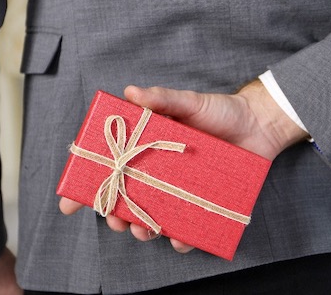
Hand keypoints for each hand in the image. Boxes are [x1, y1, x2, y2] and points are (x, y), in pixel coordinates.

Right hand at [60, 80, 307, 251]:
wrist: (260, 124)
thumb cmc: (221, 111)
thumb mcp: (190, 102)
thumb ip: (163, 98)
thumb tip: (130, 92)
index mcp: (148, 148)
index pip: (112, 167)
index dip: (89, 185)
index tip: (70, 203)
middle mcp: (160, 172)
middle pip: (128, 198)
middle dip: (115, 214)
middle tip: (116, 220)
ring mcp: (181, 189)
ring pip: (153, 217)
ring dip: (143, 230)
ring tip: (145, 231)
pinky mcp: (204, 202)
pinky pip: (189, 227)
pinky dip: (183, 239)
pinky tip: (181, 239)